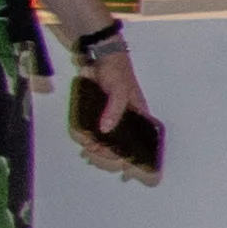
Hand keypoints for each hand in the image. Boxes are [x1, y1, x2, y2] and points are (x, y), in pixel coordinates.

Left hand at [66, 41, 150, 172]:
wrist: (100, 56)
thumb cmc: (118, 73)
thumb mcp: (120, 91)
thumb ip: (114, 110)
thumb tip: (105, 130)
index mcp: (138, 115)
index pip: (141, 140)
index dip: (136, 157)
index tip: (127, 171)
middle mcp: (126, 118)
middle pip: (121, 143)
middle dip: (109, 154)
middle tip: (95, 156)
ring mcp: (111, 116)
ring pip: (107, 139)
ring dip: (98, 148)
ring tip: (88, 152)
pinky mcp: (97, 113)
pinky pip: (94, 131)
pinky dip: (90, 139)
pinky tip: (85, 144)